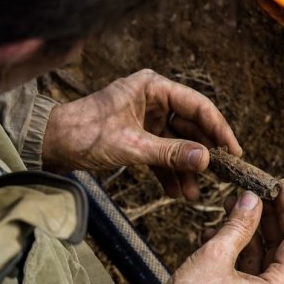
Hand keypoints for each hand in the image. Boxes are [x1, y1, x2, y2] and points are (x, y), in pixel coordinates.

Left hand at [42, 69, 241, 199]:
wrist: (49, 145)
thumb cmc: (84, 135)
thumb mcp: (132, 146)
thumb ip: (170, 153)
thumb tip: (207, 159)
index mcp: (152, 87)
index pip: (197, 106)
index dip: (219, 130)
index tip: (234, 152)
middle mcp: (151, 99)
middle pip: (189, 127)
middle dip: (201, 155)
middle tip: (219, 178)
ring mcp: (144, 118)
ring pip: (175, 144)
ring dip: (184, 169)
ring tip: (193, 195)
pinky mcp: (136, 136)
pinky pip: (160, 153)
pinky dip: (167, 172)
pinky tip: (176, 192)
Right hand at [160, 181, 283, 283]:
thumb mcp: (215, 255)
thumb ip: (238, 225)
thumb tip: (252, 200)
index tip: (277, 186)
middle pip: (278, 249)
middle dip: (264, 218)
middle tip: (252, 191)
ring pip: (258, 258)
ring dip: (246, 230)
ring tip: (229, 204)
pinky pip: (242, 269)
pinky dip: (233, 248)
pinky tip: (215, 229)